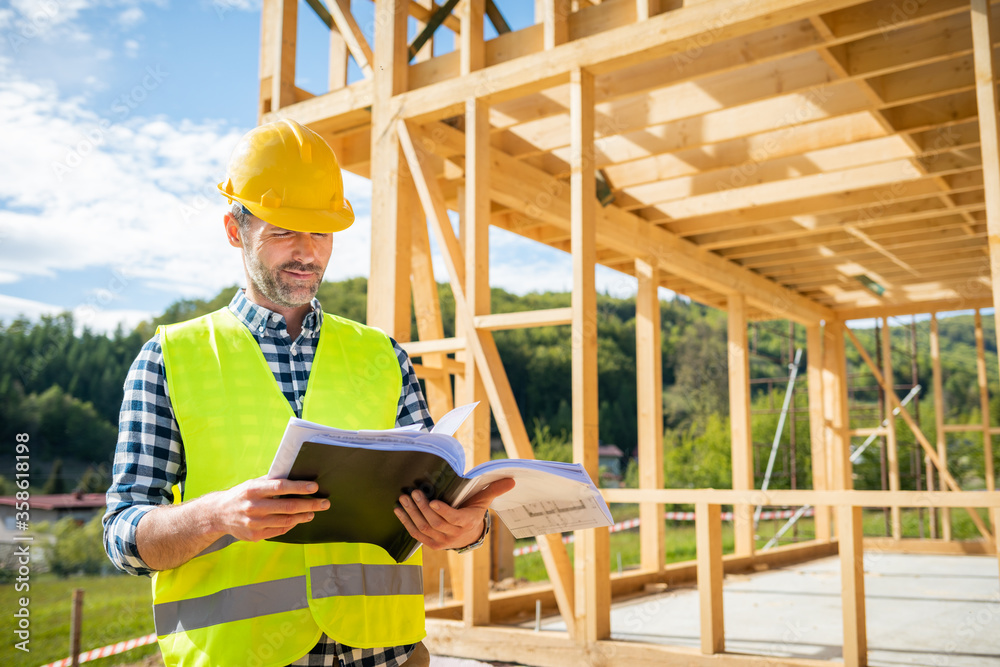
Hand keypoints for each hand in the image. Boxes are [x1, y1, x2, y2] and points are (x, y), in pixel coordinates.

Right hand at [211, 476, 328, 541]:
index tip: (314, 487)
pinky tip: (298, 520)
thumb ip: (271, 482)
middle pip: (287, 507)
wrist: (218, 514)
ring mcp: (254, 523)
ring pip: (286, 521)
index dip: (299, 487)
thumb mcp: (252, 483)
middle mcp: (253, 507)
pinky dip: (291, 524)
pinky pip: (279, 530)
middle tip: (324, 503)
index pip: (280, 487)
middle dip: (309, 504)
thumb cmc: (241, 495)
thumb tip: (297, 476)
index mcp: (253, 490)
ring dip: (303, 516)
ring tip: (314, 512)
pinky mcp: (255, 536)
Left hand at [394, 478, 514, 550]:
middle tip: (413, 492)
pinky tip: (399, 511)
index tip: (433, 501)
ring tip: (404, 498)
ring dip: (412, 514)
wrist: (469, 534)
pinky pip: (416, 535)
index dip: (443, 512)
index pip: (454, 519)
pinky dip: (406, 523)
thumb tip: (512, 479)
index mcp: (467, 522)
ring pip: (424, 528)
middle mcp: (454, 535)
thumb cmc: (474, 511)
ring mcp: (442, 541)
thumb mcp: (485, 500)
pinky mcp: (432, 544)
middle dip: (422, 508)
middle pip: (435, 522)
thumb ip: (495, 489)